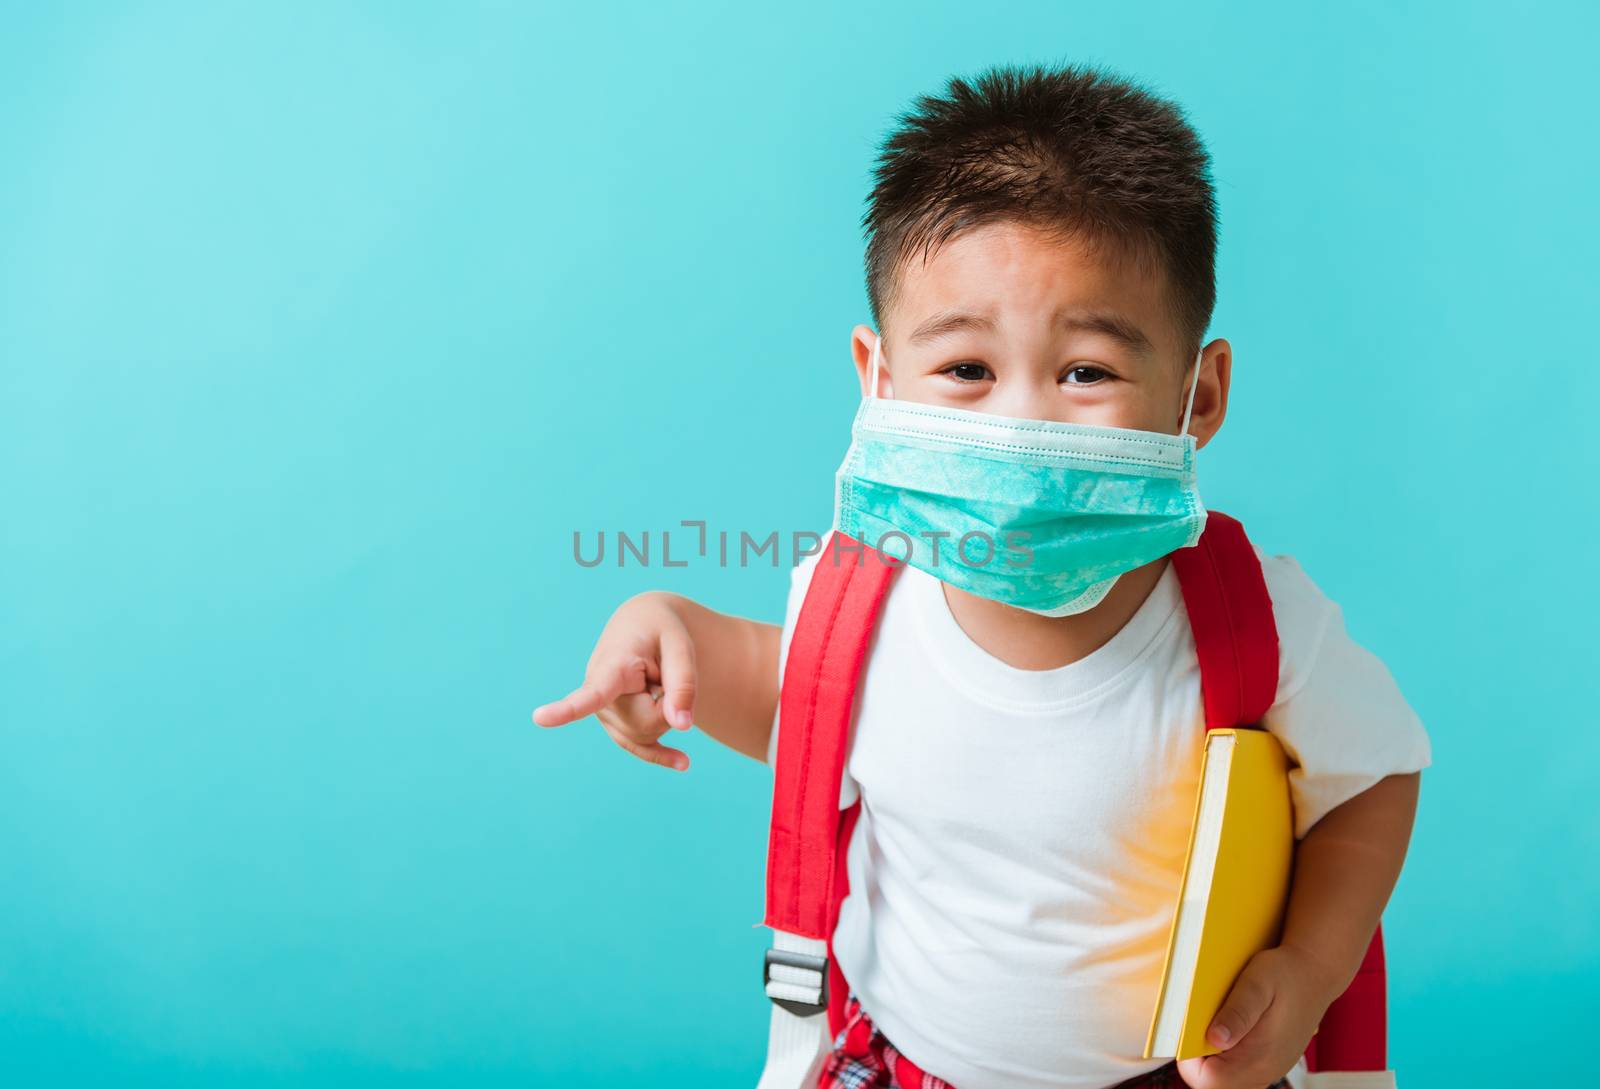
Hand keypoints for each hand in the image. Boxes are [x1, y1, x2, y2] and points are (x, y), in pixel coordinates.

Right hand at [532, 592, 697, 771]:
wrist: (644, 628)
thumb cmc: (663, 631)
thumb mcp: (681, 646)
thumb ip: (683, 684)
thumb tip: (682, 726)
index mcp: (611, 665)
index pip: (592, 692)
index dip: (566, 708)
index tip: (539, 717)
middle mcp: (598, 691)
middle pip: (647, 722)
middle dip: (669, 704)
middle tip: (665, 672)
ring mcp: (604, 712)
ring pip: (647, 734)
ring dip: (665, 713)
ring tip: (656, 680)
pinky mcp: (614, 724)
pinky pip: (638, 747)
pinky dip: (662, 754)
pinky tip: (682, 762)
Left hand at [1176, 943, 1340, 1088]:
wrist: (1317, 973)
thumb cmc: (1286, 974)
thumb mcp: (1258, 983)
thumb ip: (1237, 1012)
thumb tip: (1214, 1038)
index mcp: (1261, 1058)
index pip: (1208, 1081)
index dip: (1189, 1058)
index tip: (1187, 1030)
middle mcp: (1264, 1071)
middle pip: (1214, 1083)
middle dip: (1198, 1058)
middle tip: (1200, 1024)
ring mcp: (1267, 1069)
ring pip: (1225, 1078)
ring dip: (1211, 1056)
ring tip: (1215, 1023)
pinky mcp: (1267, 1061)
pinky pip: (1237, 1069)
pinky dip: (1225, 1053)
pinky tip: (1228, 1026)